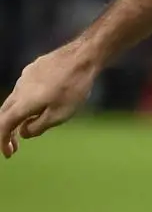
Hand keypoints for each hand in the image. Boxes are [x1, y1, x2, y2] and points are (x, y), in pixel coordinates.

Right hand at [0, 43, 100, 158]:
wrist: (82, 57)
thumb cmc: (74, 88)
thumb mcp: (59, 115)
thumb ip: (38, 126)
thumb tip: (23, 133)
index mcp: (23, 103)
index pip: (4, 125)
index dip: (2, 141)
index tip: (8, 154)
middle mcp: (18, 89)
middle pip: (5, 113)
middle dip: (8, 131)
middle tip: (15, 146)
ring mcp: (24, 78)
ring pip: (14, 100)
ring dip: (16, 117)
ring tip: (27, 127)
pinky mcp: (33, 70)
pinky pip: (23, 90)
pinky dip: (24, 103)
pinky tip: (38, 105)